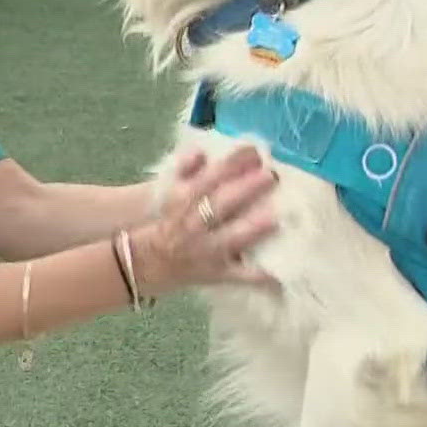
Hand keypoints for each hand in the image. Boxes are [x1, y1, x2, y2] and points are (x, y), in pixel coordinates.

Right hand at [128, 145, 278, 293]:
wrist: (147, 262)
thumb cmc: (169, 222)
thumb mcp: (171, 193)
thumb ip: (186, 168)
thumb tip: (201, 150)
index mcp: (185, 200)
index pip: (209, 177)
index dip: (232, 163)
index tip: (254, 150)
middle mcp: (195, 224)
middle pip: (222, 204)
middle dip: (246, 189)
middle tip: (271, 176)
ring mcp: (208, 250)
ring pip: (231, 238)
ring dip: (252, 228)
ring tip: (275, 217)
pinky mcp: (217, 273)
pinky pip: (240, 276)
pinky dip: (260, 276)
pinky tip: (280, 276)